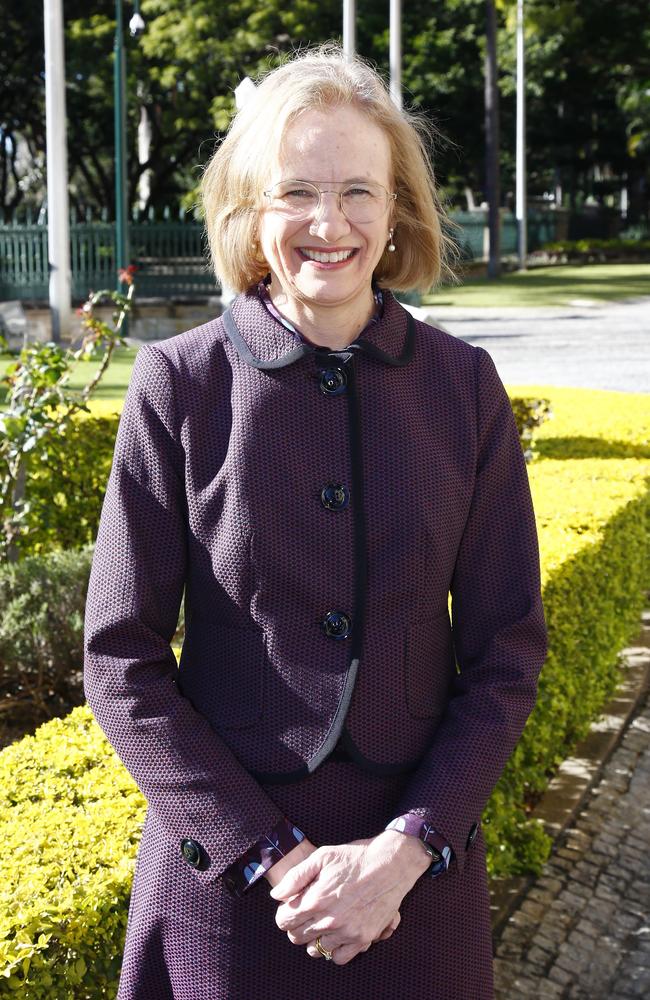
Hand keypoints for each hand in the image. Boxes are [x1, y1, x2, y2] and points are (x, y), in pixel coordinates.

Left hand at [268, 830, 430, 964]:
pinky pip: (339, 958)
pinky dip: (334, 950)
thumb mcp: (322, 856)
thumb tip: (277, 895)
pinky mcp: (363, 938)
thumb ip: (296, 876)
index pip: (284, 921)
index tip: (292, 905)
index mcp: (316, 900)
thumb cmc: (355, 858)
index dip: (284, 912)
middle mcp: (330, 920)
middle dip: (297, 924)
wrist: (390, 864)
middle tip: (307, 911)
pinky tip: (337, 934)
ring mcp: (347, 932)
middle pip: (297, 937)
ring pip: (315, 950)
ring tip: (323, 921)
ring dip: (315, 937)